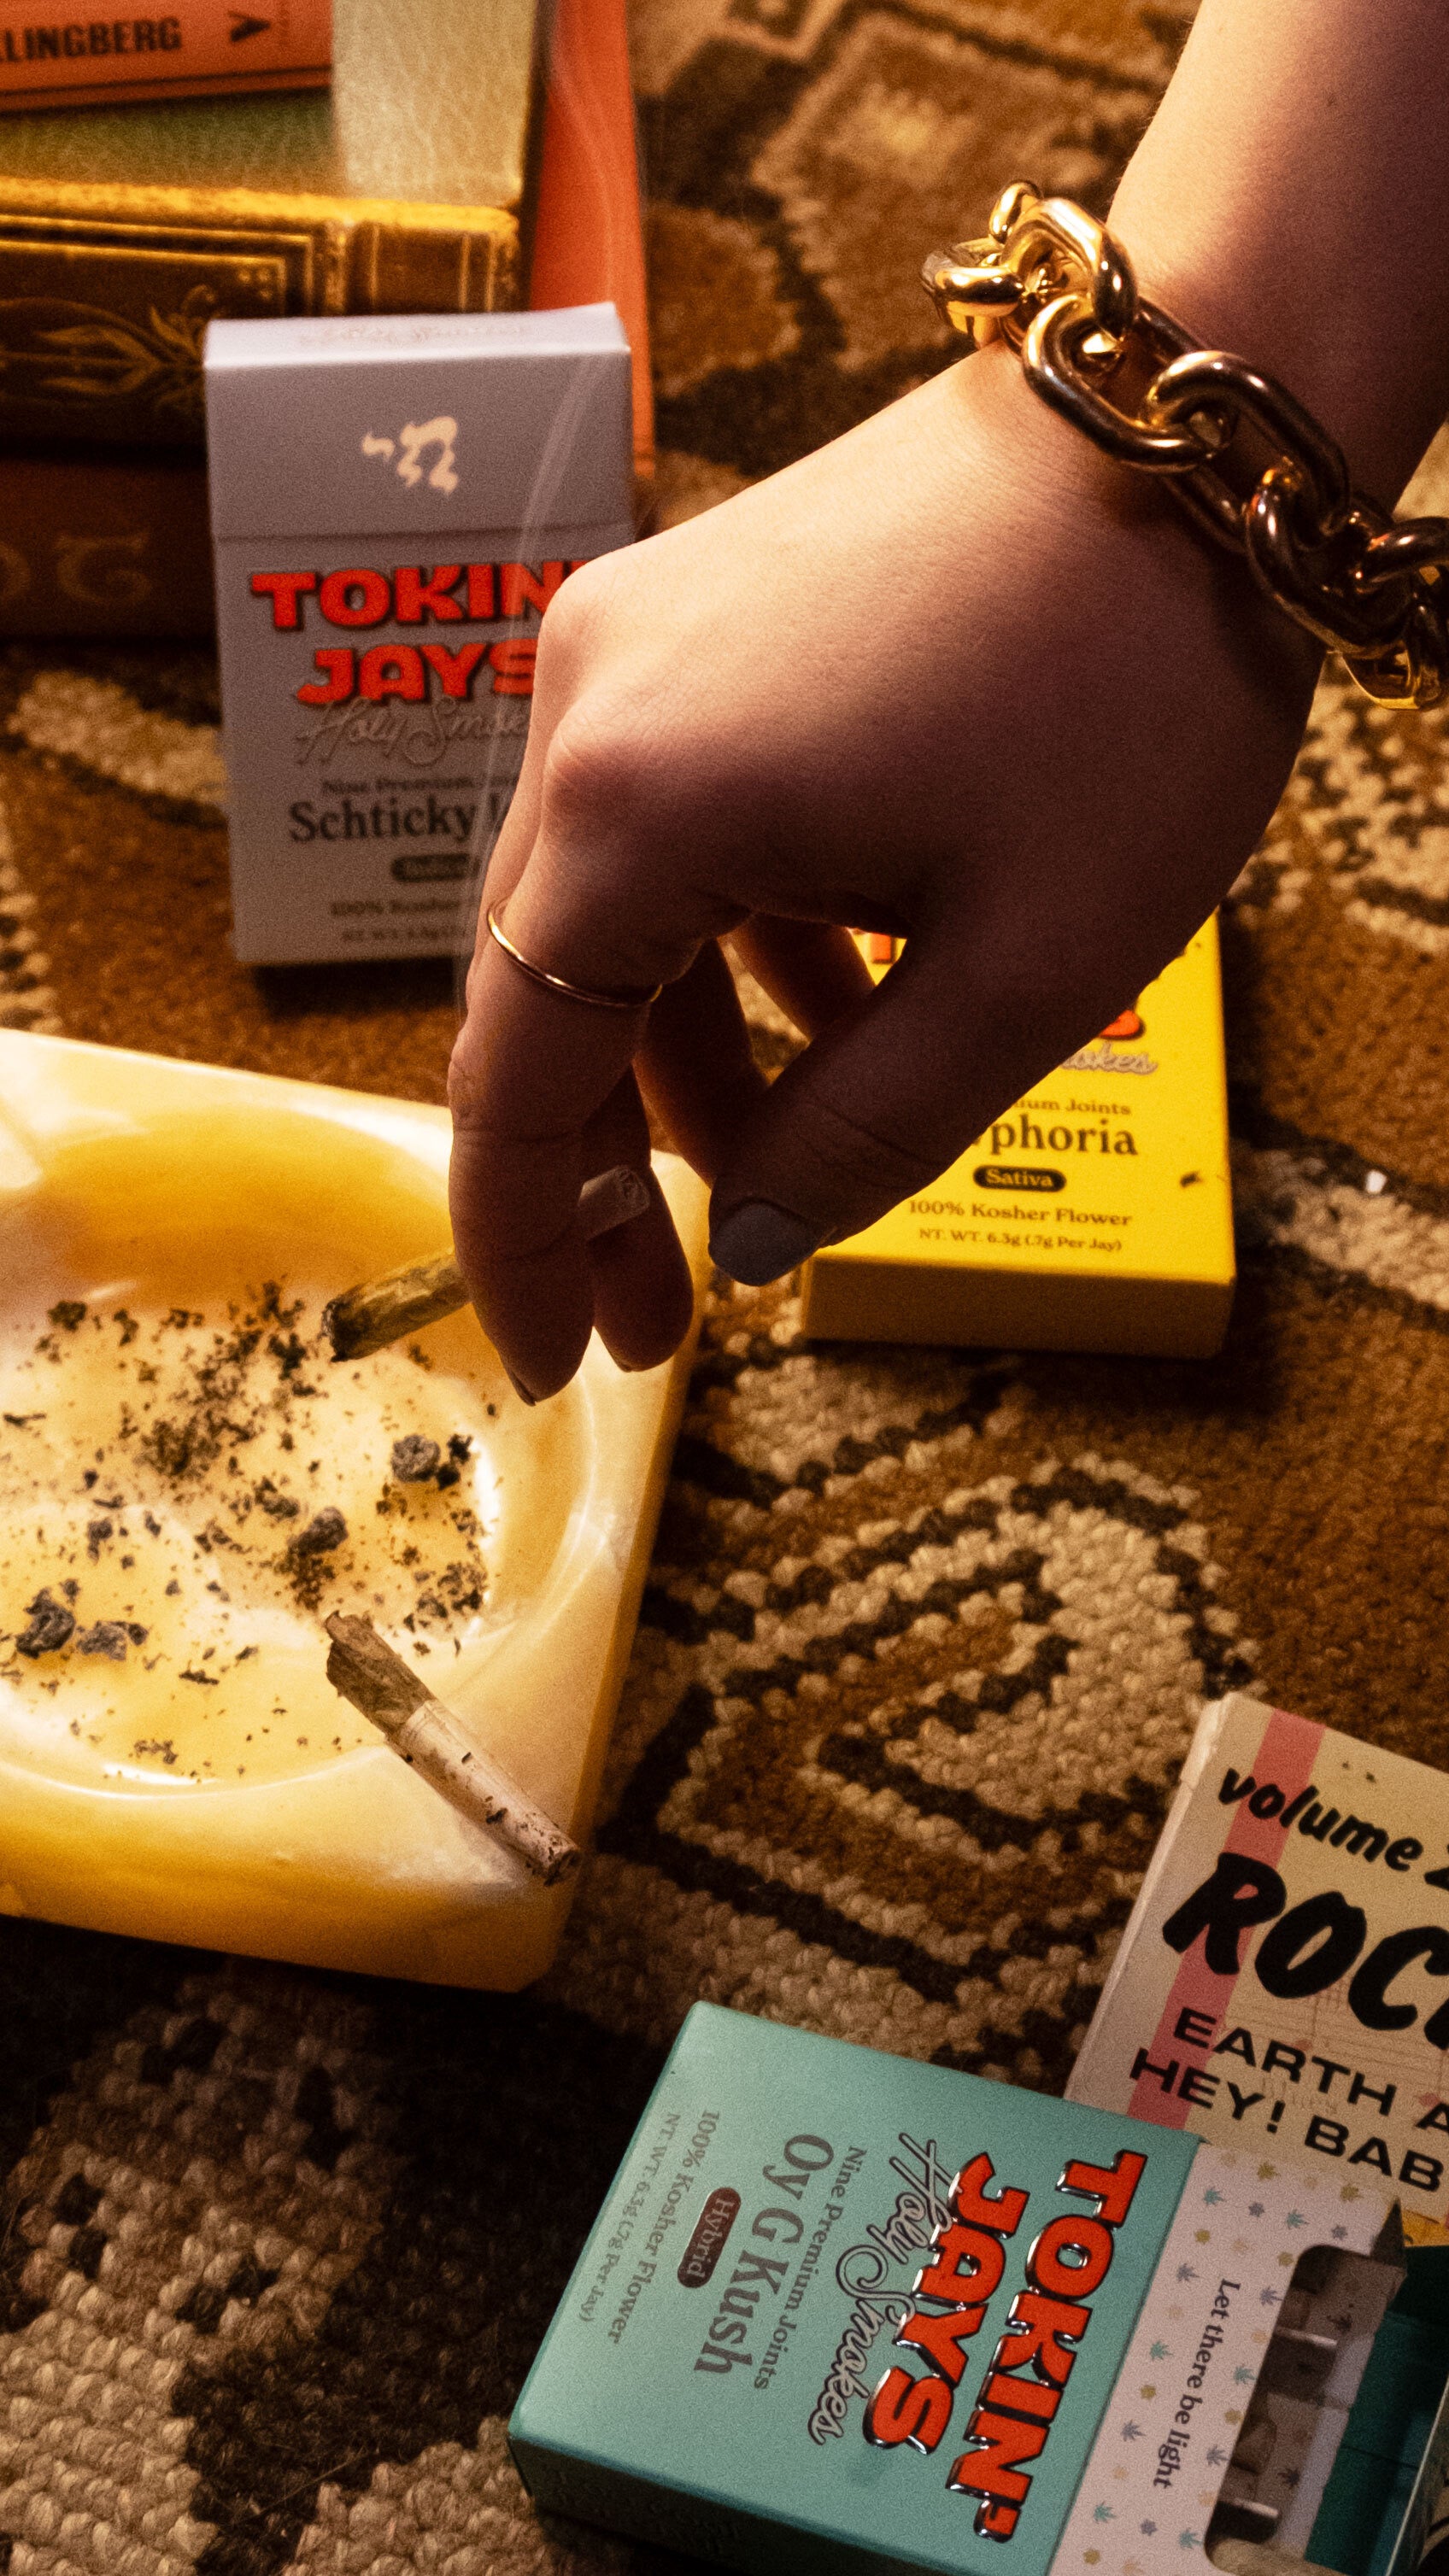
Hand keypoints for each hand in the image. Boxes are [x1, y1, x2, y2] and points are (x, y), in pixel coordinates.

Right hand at [447, 339, 1318, 1399]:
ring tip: (774, 1167)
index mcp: (638, 803)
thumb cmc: (1129, 687)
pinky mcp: (685, 624)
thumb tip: (752, 1239)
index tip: (559, 1363)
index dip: (526, 1238)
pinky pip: (661, 831)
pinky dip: (720, 947)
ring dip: (676, 1061)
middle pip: (538, 998)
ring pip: (602, 919)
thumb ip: (867, 1133)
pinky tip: (827, 1004)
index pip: (518, 1073)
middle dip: (600, 1174)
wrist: (1183, 428)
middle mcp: (587, 712)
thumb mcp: (1027, 967)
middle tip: (663, 1316)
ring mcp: (626, 649)